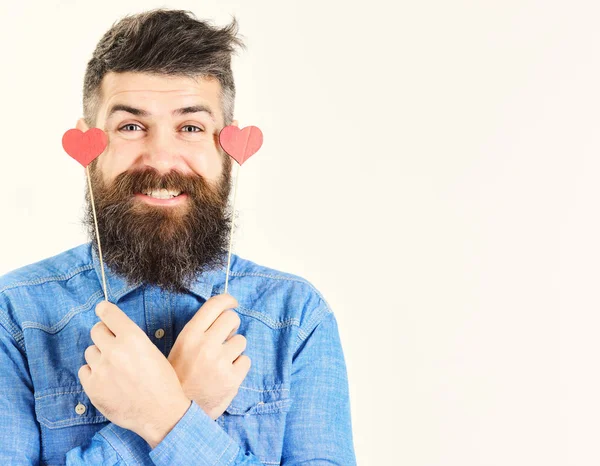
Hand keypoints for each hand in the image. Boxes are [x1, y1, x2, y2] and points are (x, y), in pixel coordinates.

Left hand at [78, 301, 191, 448]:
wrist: (160, 412)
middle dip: (103, 335)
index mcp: (133, 338)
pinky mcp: (92, 387)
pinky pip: (84, 371)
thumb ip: (131, 341)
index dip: (104, 310)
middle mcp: (114, 350)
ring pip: (90, 352)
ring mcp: (101, 369)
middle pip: (96, 331)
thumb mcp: (152, 352)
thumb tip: (114, 333)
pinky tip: (107, 380)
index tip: (102, 309)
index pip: (109, 314)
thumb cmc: (162, 382)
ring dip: (99, 356)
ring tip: (113, 368)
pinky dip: (93, 373)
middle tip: (111, 345)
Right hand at [167, 293, 250, 419]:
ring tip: (221, 361)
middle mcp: (205, 345)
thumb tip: (223, 313)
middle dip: (231, 326)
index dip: (227, 300)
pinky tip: (226, 374)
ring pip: (241, 341)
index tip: (232, 303)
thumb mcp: (181, 347)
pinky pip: (246, 360)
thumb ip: (199, 330)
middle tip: (225, 338)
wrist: (176, 413)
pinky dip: (239, 366)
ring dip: (235, 349)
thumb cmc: (179, 376)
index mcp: (190, 335)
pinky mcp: (232, 379)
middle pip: (232, 319)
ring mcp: (220, 362)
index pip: (215, 305)